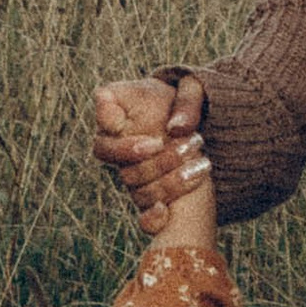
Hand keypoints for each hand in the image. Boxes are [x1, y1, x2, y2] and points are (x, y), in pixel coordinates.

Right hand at [92, 74, 209, 233]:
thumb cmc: (186, 98)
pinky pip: (143, 215)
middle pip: (124, 172)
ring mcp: (132, 175)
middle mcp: (116, 151)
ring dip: (170, 184)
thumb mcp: (190, 87)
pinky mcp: (149, 194)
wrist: (194, 122)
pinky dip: (151, 219)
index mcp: (115, 122)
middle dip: (159, 164)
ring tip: (201, 165)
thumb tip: (174, 127)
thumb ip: (183, 101)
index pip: (105, 143)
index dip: (126, 149)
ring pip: (139, 193)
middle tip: (189, 145)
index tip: (155, 142)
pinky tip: (165, 212)